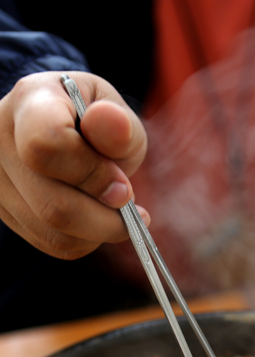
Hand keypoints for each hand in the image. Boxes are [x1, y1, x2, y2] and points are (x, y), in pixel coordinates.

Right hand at [0, 71, 148, 258]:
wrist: (69, 133)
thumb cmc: (96, 122)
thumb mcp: (116, 114)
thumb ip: (120, 126)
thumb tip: (115, 127)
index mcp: (31, 102)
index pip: (46, 144)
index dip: (92, 175)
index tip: (124, 186)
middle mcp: (0, 142)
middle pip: (53, 205)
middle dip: (105, 217)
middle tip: (129, 205)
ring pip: (54, 232)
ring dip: (97, 231)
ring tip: (114, 209)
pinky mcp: (5, 213)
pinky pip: (52, 243)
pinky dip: (84, 239)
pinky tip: (94, 216)